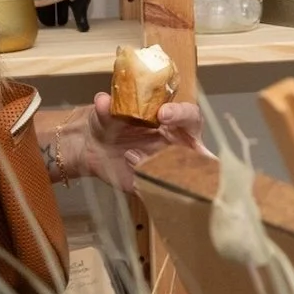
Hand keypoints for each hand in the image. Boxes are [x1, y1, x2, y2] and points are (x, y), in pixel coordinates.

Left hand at [50, 95, 210, 191]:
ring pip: (182, 177)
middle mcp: (176, 145)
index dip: (181, 115)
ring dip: (161, 170)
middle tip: (170, 153)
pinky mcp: (154, 185)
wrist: (93, 147)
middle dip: (194, 157)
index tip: (162, 114)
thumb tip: (103, 101)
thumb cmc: (110, 124)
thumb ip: (106, 108)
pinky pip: (160, 193)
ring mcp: (168, 168)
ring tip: (131, 157)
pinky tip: (131, 177)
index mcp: (173, 122)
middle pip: (201, 153)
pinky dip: (146, 186)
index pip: (190, 117)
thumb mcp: (106, 114)